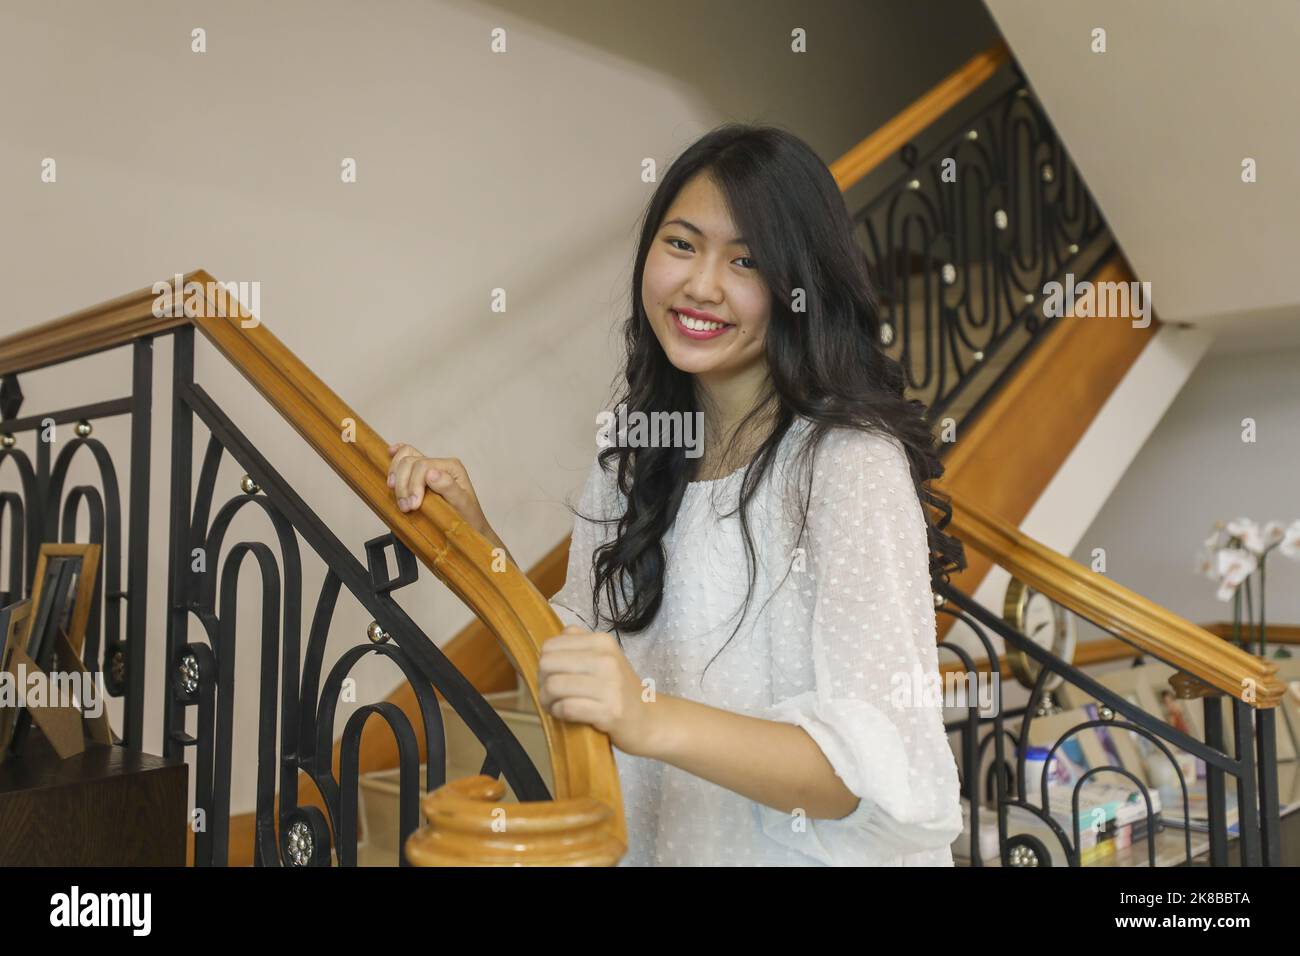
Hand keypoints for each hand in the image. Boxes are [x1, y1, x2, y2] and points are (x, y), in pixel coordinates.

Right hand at [386, 442, 493, 538]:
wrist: (468, 527)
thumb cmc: (467, 517)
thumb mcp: (462, 504)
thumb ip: (448, 487)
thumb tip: (431, 473)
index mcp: (451, 467)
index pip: (423, 466)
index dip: (413, 484)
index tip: (412, 506)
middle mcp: (439, 463)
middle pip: (410, 461)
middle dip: (403, 484)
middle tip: (405, 507)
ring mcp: (429, 467)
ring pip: (404, 458)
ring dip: (396, 477)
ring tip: (399, 500)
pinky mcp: (420, 474)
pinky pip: (406, 457)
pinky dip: (396, 457)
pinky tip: (389, 454)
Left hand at [537, 626, 661, 756]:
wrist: (650, 719)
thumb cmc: (619, 689)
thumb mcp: (605, 657)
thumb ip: (579, 644)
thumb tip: (549, 645)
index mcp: (602, 642)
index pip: (551, 645)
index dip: (544, 663)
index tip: (553, 676)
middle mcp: (606, 659)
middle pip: (547, 664)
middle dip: (542, 682)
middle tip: (551, 694)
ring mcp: (609, 686)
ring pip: (553, 686)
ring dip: (547, 700)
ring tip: (555, 706)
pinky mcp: (609, 711)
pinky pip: (566, 708)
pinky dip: (558, 713)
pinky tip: (565, 715)